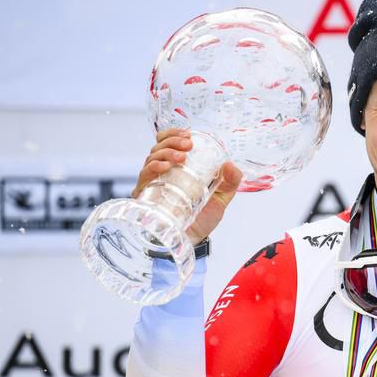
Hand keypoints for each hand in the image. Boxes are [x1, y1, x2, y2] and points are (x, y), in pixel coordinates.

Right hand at [133, 128, 242, 243]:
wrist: (191, 241)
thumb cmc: (202, 219)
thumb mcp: (221, 199)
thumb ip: (230, 183)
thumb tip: (232, 165)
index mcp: (178, 169)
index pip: (168, 143)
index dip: (174, 134)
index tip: (188, 134)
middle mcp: (162, 173)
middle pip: (159, 147)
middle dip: (172, 140)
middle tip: (188, 145)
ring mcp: (152, 183)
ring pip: (151, 157)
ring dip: (165, 152)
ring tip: (181, 156)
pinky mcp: (145, 195)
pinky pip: (144, 176)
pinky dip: (153, 167)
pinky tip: (165, 166)